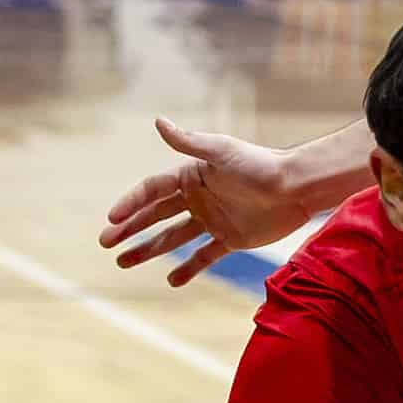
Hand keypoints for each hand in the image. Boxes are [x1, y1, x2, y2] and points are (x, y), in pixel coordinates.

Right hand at [100, 116, 311, 286]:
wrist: (296, 188)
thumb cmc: (259, 165)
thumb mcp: (221, 151)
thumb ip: (188, 142)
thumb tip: (158, 121)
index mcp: (191, 176)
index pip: (152, 191)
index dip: (130, 204)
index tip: (112, 220)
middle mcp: (198, 198)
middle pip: (156, 216)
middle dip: (130, 229)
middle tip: (106, 243)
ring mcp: (213, 220)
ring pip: (173, 238)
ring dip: (149, 250)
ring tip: (124, 263)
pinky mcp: (231, 239)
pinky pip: (204, 256)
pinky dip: (189, 268)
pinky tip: (171, 281)